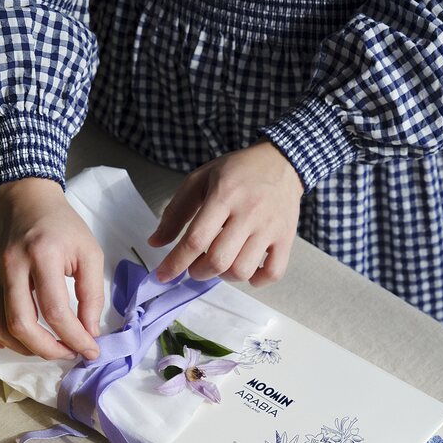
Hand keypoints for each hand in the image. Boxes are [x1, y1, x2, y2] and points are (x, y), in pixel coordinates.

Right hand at [0, 178, 103, 359]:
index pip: (56, 311)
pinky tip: (5, 343)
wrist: (28, 200)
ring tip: (48, 348)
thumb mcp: (90, 254)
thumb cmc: (63, 227)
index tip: (91, 350)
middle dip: (48, 350)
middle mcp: (11, 267)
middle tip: (69, 353)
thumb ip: (93, 295)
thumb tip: (89, 332)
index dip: (76, 338)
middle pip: (21, 325)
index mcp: (42, 256)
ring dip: (23, 348)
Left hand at [148, 141, 303, 286]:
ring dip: (225, 277)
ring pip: (243, 271)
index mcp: (224, 195)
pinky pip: (273, 273)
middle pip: (218, 260)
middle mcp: (249, 212)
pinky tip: (248, 270)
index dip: (175, 262)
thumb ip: (176, 212)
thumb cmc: (238, 172)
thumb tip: (155, 242)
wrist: (282, 162)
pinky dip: (257, 281)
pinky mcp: (286, 238)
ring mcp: (270, 227)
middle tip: (195, 267)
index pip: (195, 239)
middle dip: (199, 272)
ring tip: (221, 264)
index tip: (163, 275)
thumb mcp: (200, 180)